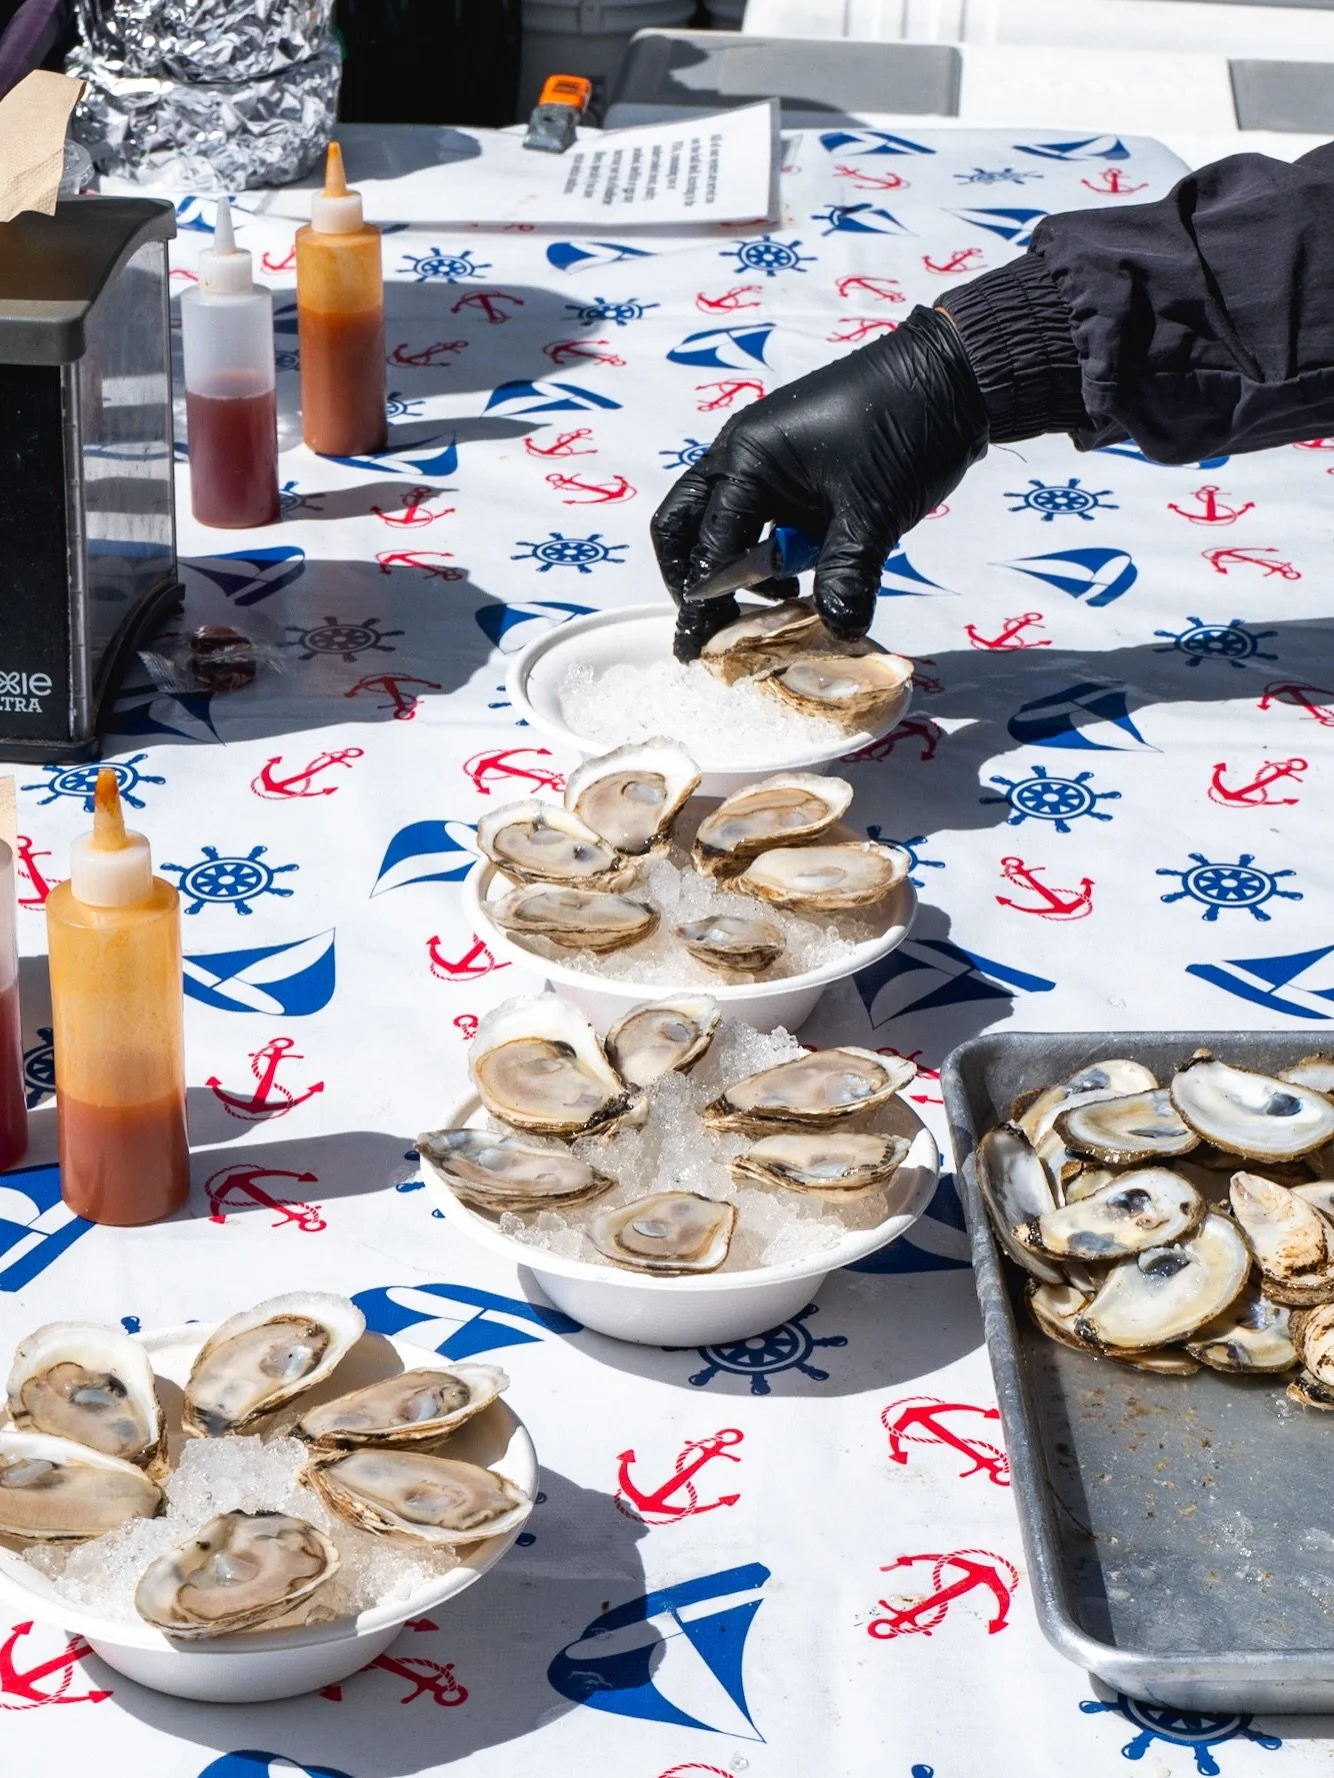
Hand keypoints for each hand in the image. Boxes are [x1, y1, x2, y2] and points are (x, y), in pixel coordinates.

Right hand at [651, 305, 988, 659]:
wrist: (950, 376)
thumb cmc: (904, 429)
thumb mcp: (873, 511)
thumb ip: (847, 574)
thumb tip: (839, 632)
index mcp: (747, 458)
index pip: (708, 543)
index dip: (704, 600)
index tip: (701, 648)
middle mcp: (740, 454)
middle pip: (684, 524)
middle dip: (691, 578)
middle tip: (709, 627)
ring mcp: (764, 458)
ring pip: (719, 521)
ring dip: (732, 568)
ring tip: (769, 608)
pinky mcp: (792, 468)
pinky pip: (757, 517)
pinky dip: (764, 553)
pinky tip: (796, 580)